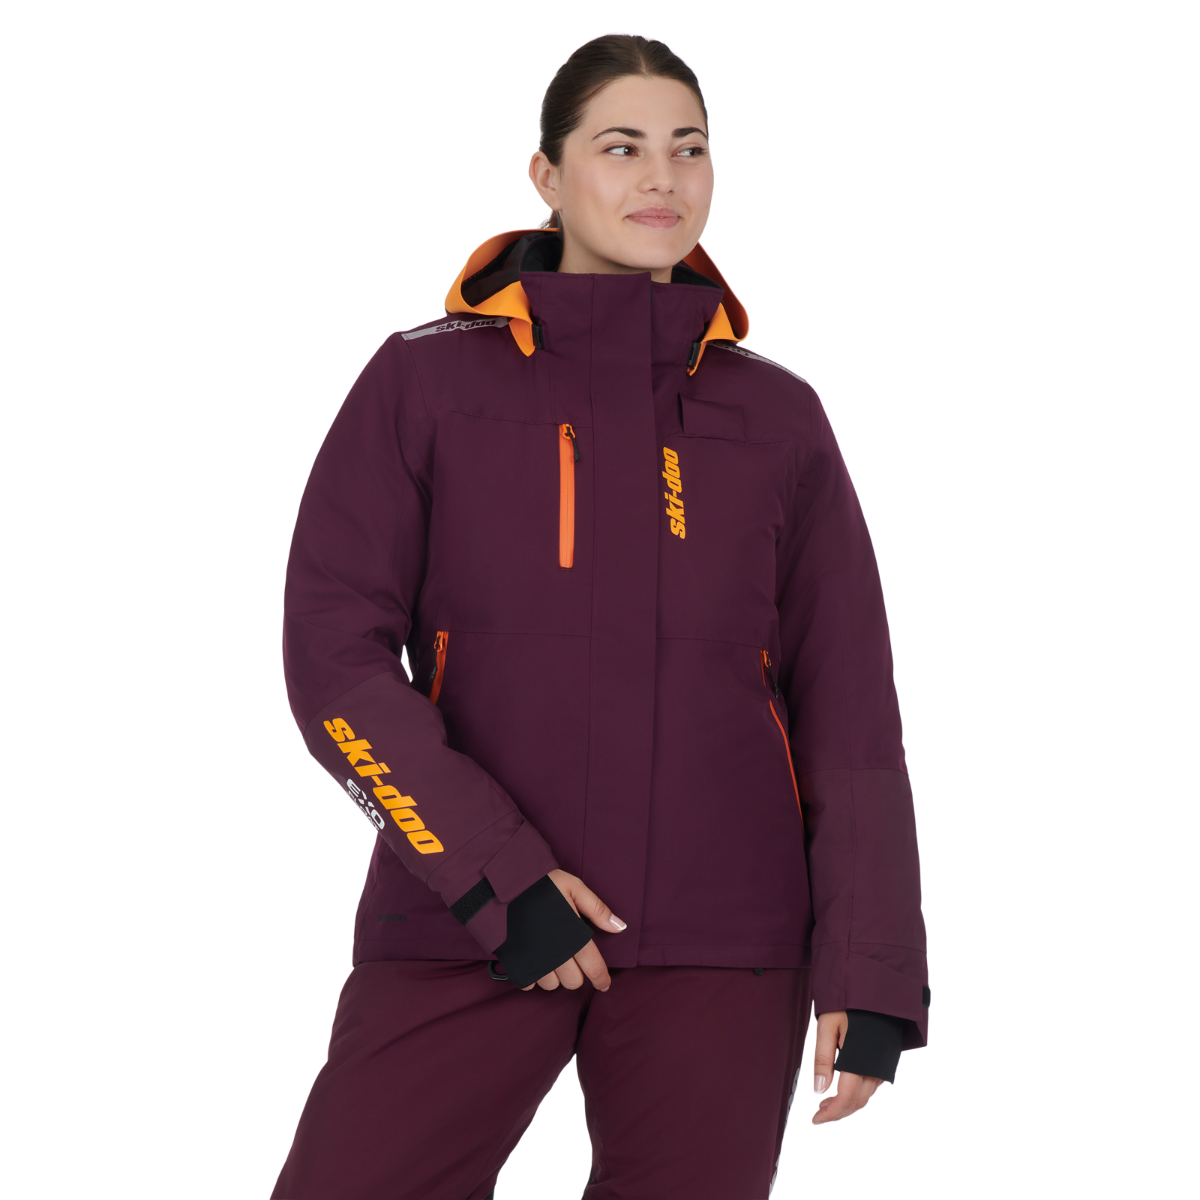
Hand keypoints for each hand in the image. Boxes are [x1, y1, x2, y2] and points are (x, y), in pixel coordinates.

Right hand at [520, 869, 625, 993]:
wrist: (504, 883)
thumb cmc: (542, 883)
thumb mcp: (574, 887)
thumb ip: (598, 909)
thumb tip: (620, 927)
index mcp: (573, 937)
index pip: (594, 968)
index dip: (601, 979)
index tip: (604, 984)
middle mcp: (555, 954)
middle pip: (573, 982)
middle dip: (576, 974)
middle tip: (572, 957)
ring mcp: (534, 960)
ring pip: (551, 985)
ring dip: (554, 975)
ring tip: (552, 957)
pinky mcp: (515, 962)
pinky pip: (528, 983)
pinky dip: (533, 976)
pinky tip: (534, 961)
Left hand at [811, 1010, 883, 1124]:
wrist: (878, 986)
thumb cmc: (849, 1001)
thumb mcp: (827, 1025)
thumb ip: (823, 1058)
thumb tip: (818, 1089)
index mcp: (860, 1061)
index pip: (846, 1099)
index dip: (830, 1114)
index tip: (816, 1119)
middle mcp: (876, 1068)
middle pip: (857, 1102)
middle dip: (837, 1112)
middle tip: (819, 1114)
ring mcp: (884, 1065)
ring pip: (866, 1096)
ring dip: (848, 1103)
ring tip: (827, 1102)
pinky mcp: (886, 1060)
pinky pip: (873, 1085)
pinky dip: (858, 1093)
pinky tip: (844, 1087)